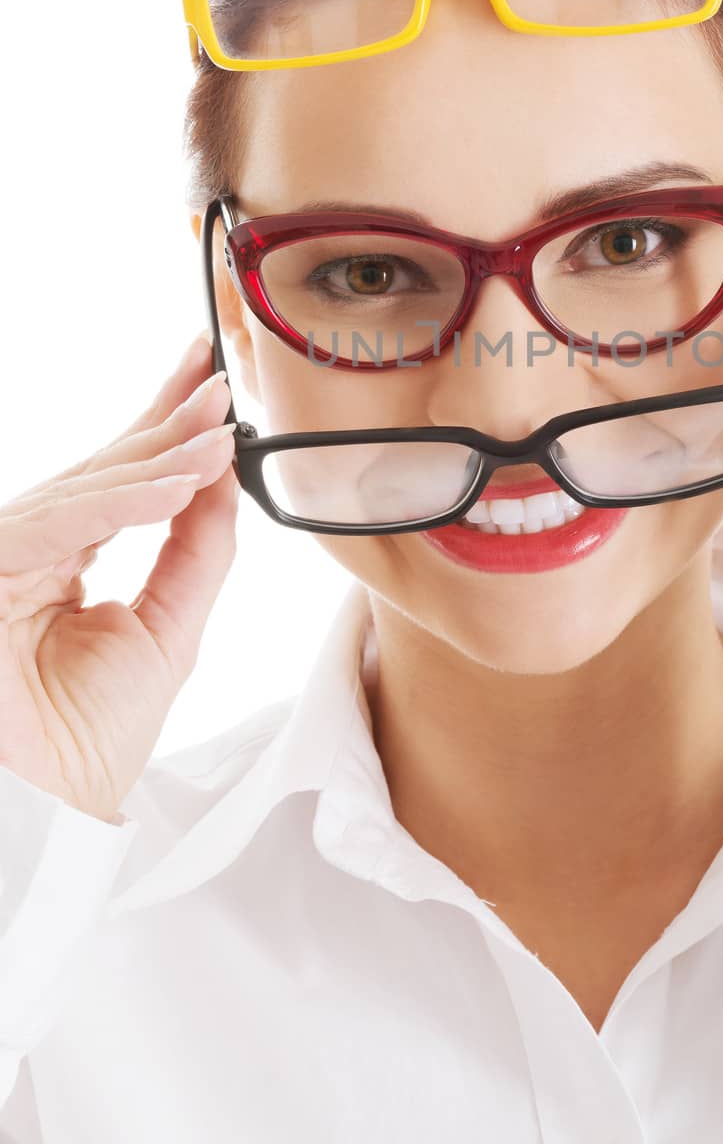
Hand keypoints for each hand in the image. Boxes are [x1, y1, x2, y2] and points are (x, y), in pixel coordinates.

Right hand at [0, 335, 237, 822]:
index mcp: (61, 562)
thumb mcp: (168, 631)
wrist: (48, 822)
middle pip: (101, 470)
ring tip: (220, 432)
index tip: (210, 378)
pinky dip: (122, 503)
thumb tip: (222, 479)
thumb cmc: (90, 742)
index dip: (163, 426)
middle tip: (221, 380)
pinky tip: (179, 483)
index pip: (118, 481)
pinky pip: (56, 526)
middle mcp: (25, 552)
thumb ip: (195, 553)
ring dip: (158, 458)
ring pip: (83, 491)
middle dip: (165, 422)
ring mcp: (0, 561)